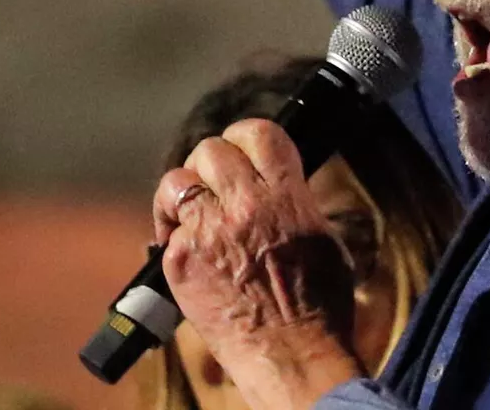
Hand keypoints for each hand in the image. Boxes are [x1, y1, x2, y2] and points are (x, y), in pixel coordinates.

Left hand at [154, 119, 362, 408]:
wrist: (291, 355)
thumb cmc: (317, 308)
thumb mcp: (322, 239)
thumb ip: (296, 204)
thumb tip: (281, 189)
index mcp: (286, 196)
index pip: (258, 133)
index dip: (243, 136)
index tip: (239, 150)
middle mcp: (245, 206)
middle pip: (210, 150)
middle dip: (210, 165)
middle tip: (213, 187)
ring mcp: (208, 232)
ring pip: (176, 181)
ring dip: (183, 193)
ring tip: (190, 215)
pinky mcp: (180, 260)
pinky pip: (167, 230)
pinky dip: (173, 238)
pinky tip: (189, 256)